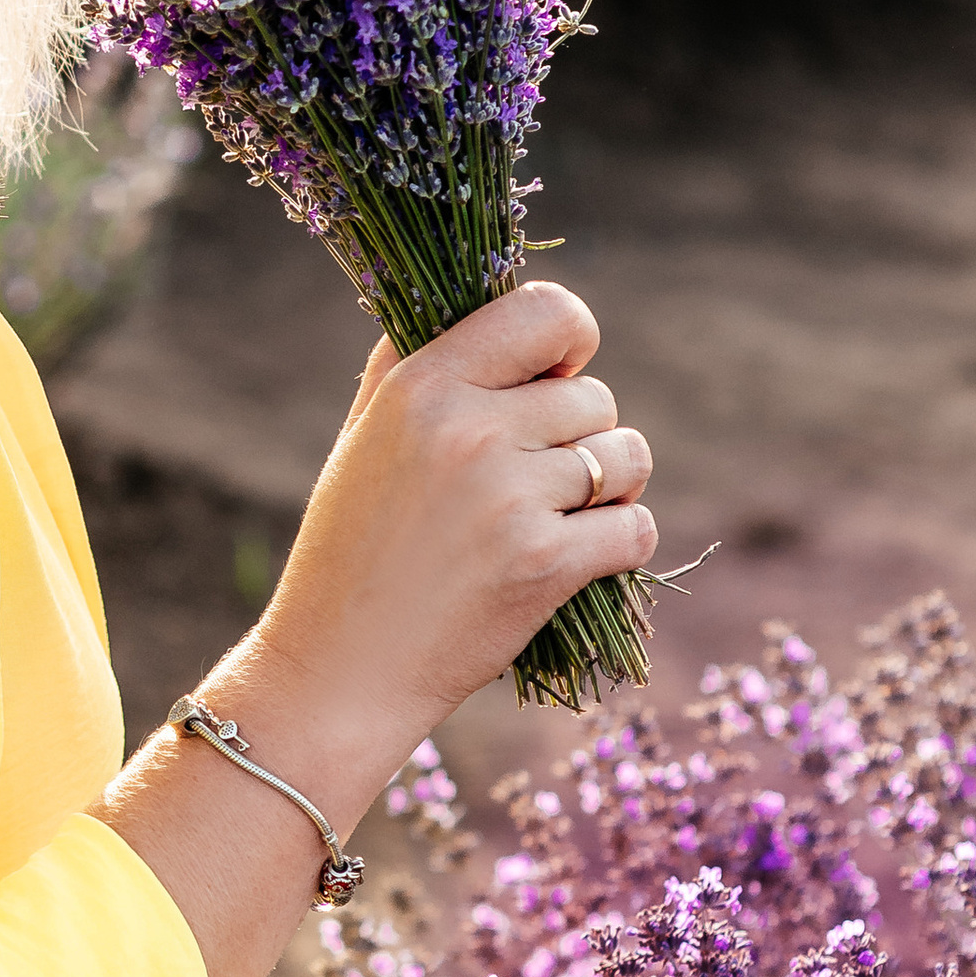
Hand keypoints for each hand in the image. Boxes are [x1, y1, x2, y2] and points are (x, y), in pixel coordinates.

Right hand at [242, 278, 655, 817]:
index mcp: (423, 386)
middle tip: (536, 480)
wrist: (340, 669)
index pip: (548, 312)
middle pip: (595, 397)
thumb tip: (470, 306)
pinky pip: (635, 528)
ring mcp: (510, 498)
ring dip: (610, 488)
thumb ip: (414, 365)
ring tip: (558, 516)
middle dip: (581, 436)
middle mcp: (469, 430)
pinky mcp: (545, 564)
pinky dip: (620, 546)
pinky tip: (574, 559)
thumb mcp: (362, 438)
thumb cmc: (350, 552)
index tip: (555, 378)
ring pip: (626, 459)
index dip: (570, 341)